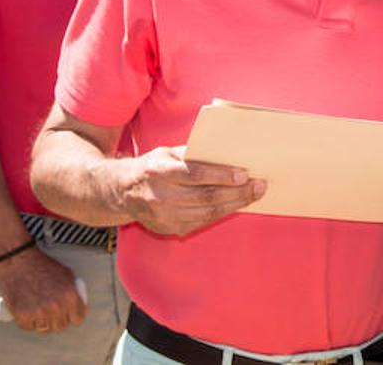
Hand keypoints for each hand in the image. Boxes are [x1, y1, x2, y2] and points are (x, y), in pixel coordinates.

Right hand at [0, 246, 85, 333]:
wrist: (19, 262)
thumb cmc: (41, 266)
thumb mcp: (67, 275)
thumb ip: (74, 292)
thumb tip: (78, 303)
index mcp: (70, 296)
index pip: (78, 318)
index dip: (73, 316)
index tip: (69, 314)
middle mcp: (56, 306)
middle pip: (61, 326)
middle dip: (58, 319)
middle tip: (51, 310)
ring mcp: (39, 313)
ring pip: (45, 329)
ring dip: (43, 321)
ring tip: (39, 308)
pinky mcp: (23, 317)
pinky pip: (29, 327)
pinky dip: (29, 320)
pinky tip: (29, 308)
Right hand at [117, 146, 264, 235]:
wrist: (122, 193)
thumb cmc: (153, 167)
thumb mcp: (167, 153)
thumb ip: (193, 153)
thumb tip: (227, 153)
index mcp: (158, 171)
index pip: (195, 175)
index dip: (222, 176)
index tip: (244, 174)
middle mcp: (159, 196)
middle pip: (205, 197)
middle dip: (237, 192)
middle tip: (259, 185)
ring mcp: (163, 216)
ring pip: (207, 212)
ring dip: (234, 204)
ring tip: (254, 195)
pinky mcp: (169, 229)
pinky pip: (201, 222)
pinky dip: (222, 213)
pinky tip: (236, 204)